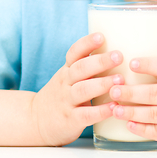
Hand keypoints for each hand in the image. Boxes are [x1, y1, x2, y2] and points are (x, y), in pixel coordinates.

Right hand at [30, 32, 123, 146]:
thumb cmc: (62, 94)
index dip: (87, 43)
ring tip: (120, 79)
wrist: (36, 122)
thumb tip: (116, 50)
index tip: (101, 36)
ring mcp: (66, 101)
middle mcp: (65, 83)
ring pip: (83, 90)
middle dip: (100, 61)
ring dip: (102, 84)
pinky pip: (86, 115)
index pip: (74, 53)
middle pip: (80, 69)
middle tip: (118, 55)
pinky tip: (114, 106)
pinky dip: (100, 111)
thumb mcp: (68, 77)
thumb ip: (87, 67)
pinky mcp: (70, 120)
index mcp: (67, 70)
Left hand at [109, 57, 156, 148]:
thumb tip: (141, 70)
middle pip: (155, 93)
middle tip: (113, 88)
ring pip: (155, 114)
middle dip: (131, 92)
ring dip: (132, 112)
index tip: (132, 62)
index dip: (149, 64)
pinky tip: (130, 125)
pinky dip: (143, 129)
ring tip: (115, 108)